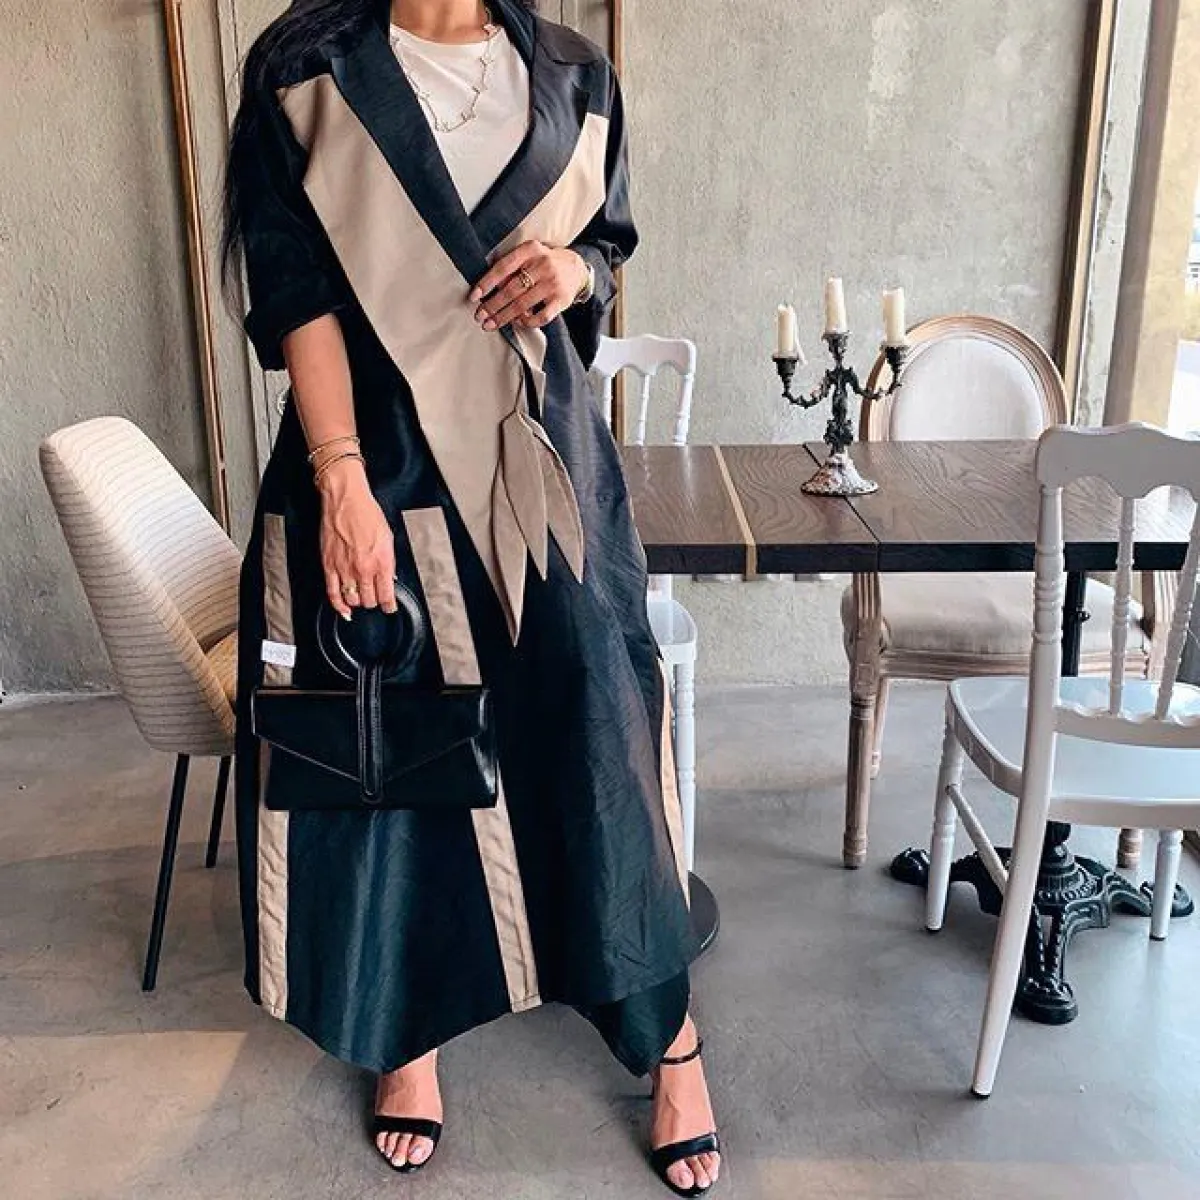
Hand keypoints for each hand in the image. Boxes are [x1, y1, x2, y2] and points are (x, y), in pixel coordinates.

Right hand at [316, 458, 397, 618]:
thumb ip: (389, 561)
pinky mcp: (329, 566)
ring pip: (353, 600)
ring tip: (361, 598)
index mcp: (382, 561)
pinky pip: (333, 593)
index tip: (390, 607)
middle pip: (370, 600)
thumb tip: (390, 577)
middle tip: (376, 599)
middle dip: (374, 602)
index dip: (389, 605)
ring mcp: (345, 569)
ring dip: (358, 602)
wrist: (346, 500)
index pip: (387, 595)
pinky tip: (344, 610)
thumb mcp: (388, 538)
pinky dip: (339, 605)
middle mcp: (364, 568)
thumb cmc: (367, 513)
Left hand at [469, 241, 588, 331]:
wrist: (576, 268)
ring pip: (523, 305)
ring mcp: (553, 283)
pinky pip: (541, 317)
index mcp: (530, 250)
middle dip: (492, 305)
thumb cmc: (544, 263)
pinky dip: (527, 322)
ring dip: (504, 317)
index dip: (487, 283)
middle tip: (479, 316)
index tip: (474, 296)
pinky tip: (517, 322)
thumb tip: (488, 288)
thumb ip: (511, 267)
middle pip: (511, 289)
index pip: (503, 267)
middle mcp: (543, 265)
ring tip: (491, 324)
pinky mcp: (562, 300)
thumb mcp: (529, 255)